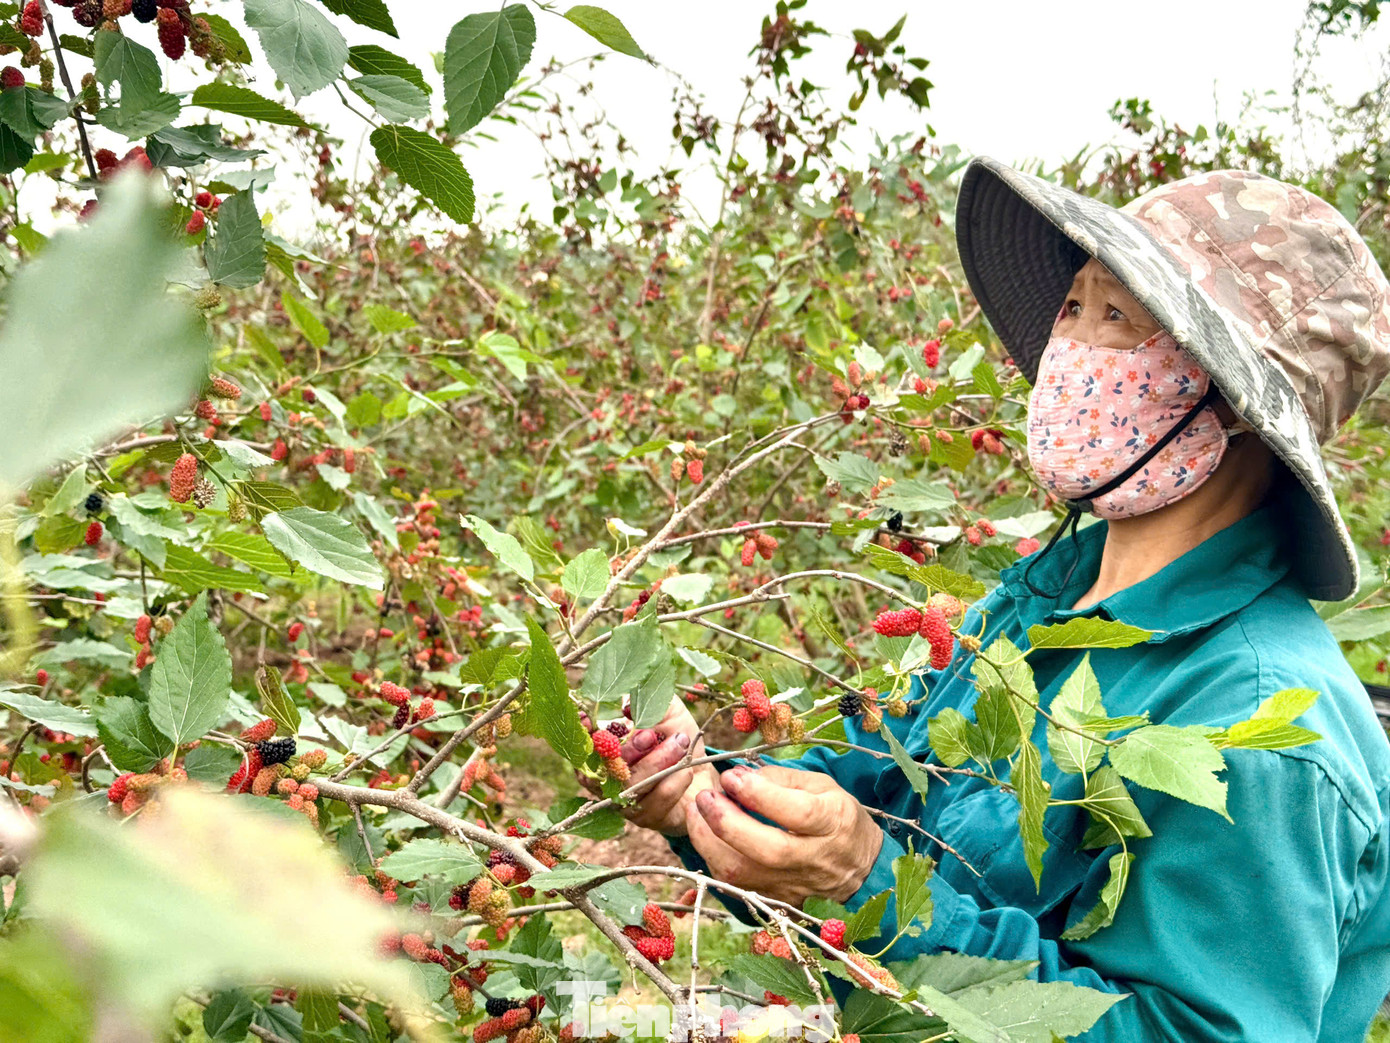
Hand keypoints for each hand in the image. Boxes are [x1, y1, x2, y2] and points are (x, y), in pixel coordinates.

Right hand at [577, 701, 720, 836]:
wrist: (704, 770)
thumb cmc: (678, 736)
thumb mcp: (666, 710)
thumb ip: (648, 700)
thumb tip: (625, 703)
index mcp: (604, 746)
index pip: (582, 741)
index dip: (582, 732)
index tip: (589, 720)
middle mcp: (606, 776)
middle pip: (606, 766)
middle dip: (630, 748)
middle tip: (651, 734)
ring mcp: (623, 799)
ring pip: (632, 784)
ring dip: (658, 761)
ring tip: (680, 743)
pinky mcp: (643, 817)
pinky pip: (656, 798)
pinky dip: (674, 780)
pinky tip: (686, 770)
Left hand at [684, 764, 881, 907]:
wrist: (860, 871)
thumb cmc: (837, 818)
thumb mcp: (822, 786)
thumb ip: (782, 779)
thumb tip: (739, 776)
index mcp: (834, 823)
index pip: (797, 812)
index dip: (760, 794)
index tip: (731, 776)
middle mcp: (814, 859)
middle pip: (768, 850)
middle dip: (727, 823)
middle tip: (704, 797)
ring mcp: (794, 885)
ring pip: (745, 875)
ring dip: (710, 843)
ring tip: (697, 813)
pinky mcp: (776, 900)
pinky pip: (736, 885)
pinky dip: (715, 860)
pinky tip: (706, 836)